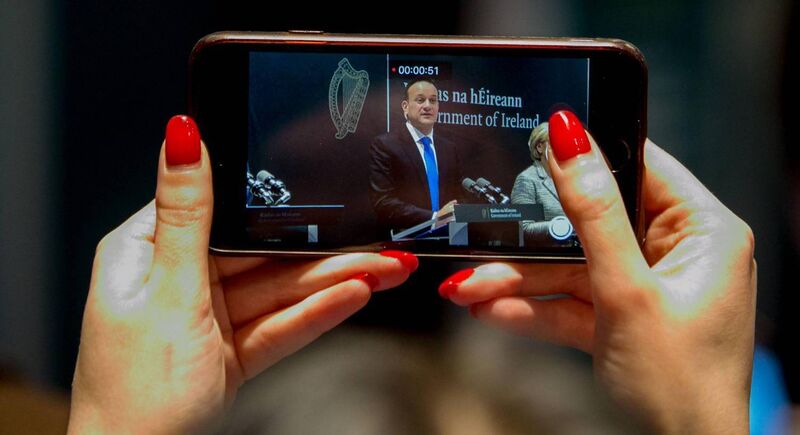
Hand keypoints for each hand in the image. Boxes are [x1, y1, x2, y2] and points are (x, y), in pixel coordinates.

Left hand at [67, 116, 417, 433]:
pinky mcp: (231, 353)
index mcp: (146, 253)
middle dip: (323, 248)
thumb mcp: (167, 293)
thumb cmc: (132, 392)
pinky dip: (316, 314)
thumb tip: (182, 137)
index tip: (325, 184)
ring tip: (387, 268)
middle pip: (262, 254)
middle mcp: (178, 280)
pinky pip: (280, 326)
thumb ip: (188, 217)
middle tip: (376, 237)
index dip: (275, 198)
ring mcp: (208, 319)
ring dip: (333, 281)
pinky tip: (356, 295)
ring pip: (279, 291)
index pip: (219, 210)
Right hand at [439, 111, 755, 433]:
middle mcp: (673, 252)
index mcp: (700, 230)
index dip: (588, 155)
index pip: (639, 167)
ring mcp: (643, 286)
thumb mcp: (629, 291)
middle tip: (482, 236)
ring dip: (516, 280)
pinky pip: (569, 301)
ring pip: (570, 268)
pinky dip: (531, 307)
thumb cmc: (683, 382)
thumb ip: (594, 215)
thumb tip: (571, 140)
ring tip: (465, 287)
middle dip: (528, 241)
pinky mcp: (619, 316)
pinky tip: (488, 308)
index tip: (536, 143)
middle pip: (589, 224)